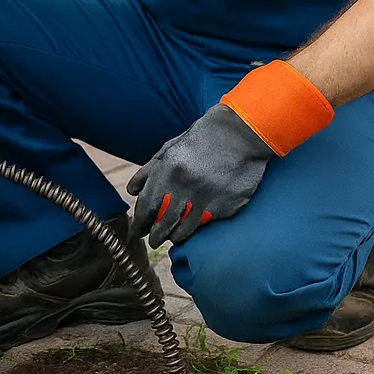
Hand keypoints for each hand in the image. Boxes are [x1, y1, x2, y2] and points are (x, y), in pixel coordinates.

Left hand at [126, 60, 335, 247]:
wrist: (241, 133)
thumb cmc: (202, 139)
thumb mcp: (170, 148)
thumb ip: (149, 171)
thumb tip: (132, 191)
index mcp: (167, 171)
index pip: (146, 207)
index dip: (139, 223)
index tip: (137, 232)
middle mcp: (184, 187)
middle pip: (162, 224)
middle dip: (155, 236)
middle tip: (153, 240)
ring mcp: (206, 199)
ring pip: (183, 230)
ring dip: (174, 235)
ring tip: (171, 236)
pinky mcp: (225, 207)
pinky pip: (206, 224)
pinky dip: (196, 228)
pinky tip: (192, 228)